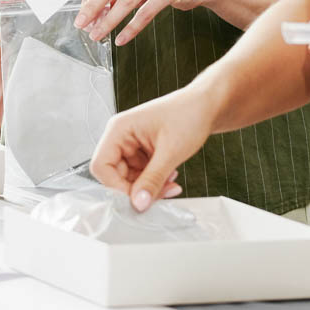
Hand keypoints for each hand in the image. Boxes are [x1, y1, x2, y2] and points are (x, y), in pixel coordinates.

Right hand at [89, 87, 217, 209]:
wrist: (208, 105)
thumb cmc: (189, 114)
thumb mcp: (171, 151)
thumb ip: (152, 180)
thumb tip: (138, 204)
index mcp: (119, 129)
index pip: (101, 166)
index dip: (116, 186)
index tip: (137, 198)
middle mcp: (122, 136)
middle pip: (115, 175)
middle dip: (138, 188)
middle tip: (161, 193)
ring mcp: (132, 144)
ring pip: (130, 178)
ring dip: (149, 186)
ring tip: (171, 181)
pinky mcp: (143, 151)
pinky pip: (141, 174)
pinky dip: (155, 180)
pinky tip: (171, 176)